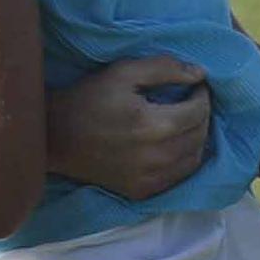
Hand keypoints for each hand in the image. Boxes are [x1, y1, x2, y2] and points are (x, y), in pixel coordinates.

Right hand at [47, 57, 210, 199]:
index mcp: (153, 125)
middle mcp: (156, 157)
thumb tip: (200, 74)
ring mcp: (149, 179)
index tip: (196, 86)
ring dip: (197, 138)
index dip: (203, 95)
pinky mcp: (141, 191)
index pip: (198, 111)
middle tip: (193, 102)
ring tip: (186, 122)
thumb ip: (165, 68)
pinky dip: (185, 159)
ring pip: (194, 159)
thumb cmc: (89, 98)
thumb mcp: (124, 72)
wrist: (55, 136)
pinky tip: (175, 144)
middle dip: (202, 115)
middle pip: (199, 136)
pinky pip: (178, 177)